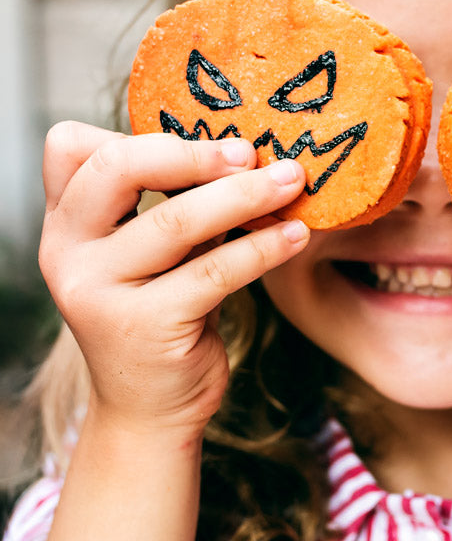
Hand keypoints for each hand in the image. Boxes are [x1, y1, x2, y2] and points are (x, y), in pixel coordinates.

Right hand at [38, 121, 309, 437]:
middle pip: (119, 169)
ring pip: (176, 221)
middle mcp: (67, 253)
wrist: (150, 407)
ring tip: (292, 182)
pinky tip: (296, 235)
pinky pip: (215, 271)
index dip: (139, 132)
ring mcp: (97, 292)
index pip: (71, 147)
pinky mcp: (144, 326)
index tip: (209, 144)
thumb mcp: (155, 254)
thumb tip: (245, 153)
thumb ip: (172, 205)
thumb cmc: (163, 314)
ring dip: (246, 196)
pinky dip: (264, 247)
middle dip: (196, 153)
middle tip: (254, 152)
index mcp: (66, 224)